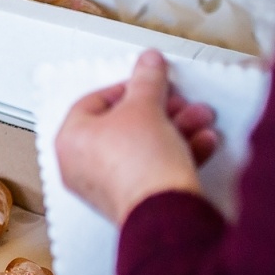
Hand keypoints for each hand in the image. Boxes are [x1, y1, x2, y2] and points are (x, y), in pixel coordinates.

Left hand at [55, 51, 217, 225]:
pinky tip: (203, 143)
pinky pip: (154, 170)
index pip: (94, 102)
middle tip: (181, 101)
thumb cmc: (140, 165)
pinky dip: (178, 154)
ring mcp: (108, 186)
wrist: (166, 212)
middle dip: (161, 110)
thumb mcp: (145, 107)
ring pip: (144, 147)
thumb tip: (148, 62)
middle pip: (124, 126)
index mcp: (70, 140)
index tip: (148, 82)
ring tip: (201, 119)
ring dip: (176, 129)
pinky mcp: (136, 201)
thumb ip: (147, 80)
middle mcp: (82, 166)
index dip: (125, 88)